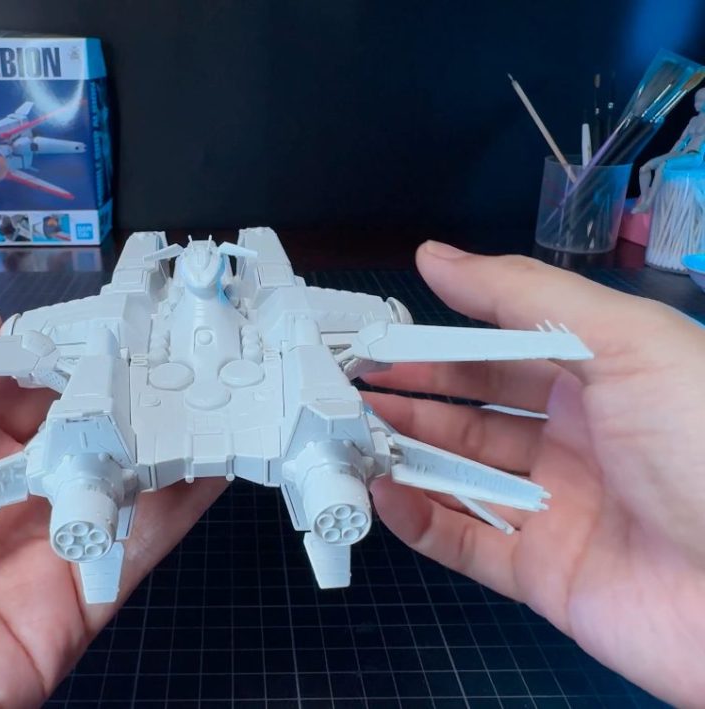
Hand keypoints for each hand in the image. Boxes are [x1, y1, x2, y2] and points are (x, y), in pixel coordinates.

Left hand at [0, 305, 225, 706]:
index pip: (15, 385)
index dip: (62, 348)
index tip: (110, 311)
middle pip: (72, 429)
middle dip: (123, 383)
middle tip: (178, 334)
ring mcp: (27, 554)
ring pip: (111, 480)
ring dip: (161, 432)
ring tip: (211, 379)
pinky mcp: (61, 611)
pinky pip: (127, 548)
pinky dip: (175, 502)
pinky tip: (208, 450)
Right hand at [365, 242, 704, 706]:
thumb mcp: (626, 342)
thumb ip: (524, 296)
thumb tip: (438, 256)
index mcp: (603, 382)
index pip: (501, 355)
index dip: (439, 345)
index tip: (380, 341)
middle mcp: (578, 443)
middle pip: (474, 416)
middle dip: (413, 402)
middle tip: (352, 392)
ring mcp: (558, 510)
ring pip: (461, 478)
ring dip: (405, 458)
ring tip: (353, 440)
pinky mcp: (545, 575)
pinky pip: (466, 544)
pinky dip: (419, 523)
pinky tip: (383, 497)